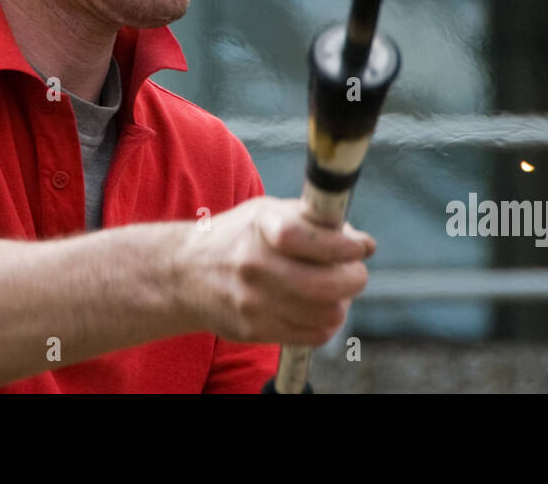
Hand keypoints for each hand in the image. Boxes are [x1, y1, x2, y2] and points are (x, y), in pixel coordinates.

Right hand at [172, 196, 374, 345]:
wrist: (184, 274)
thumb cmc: (238, 238)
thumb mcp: (267, 213)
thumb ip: (314, 222)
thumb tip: (363, 244)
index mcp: (261, 227)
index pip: (310, 238)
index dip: (344, 246)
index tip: (361, 247)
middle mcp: (254, 264)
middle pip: (325, 284)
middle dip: (354, 278)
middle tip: (355, 273)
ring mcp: (253, 301)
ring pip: (326, 313)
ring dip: (341, 303)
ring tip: (334, 291)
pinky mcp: (254, 329)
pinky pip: (311, 335)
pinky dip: (326, 323)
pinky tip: (320, 309)